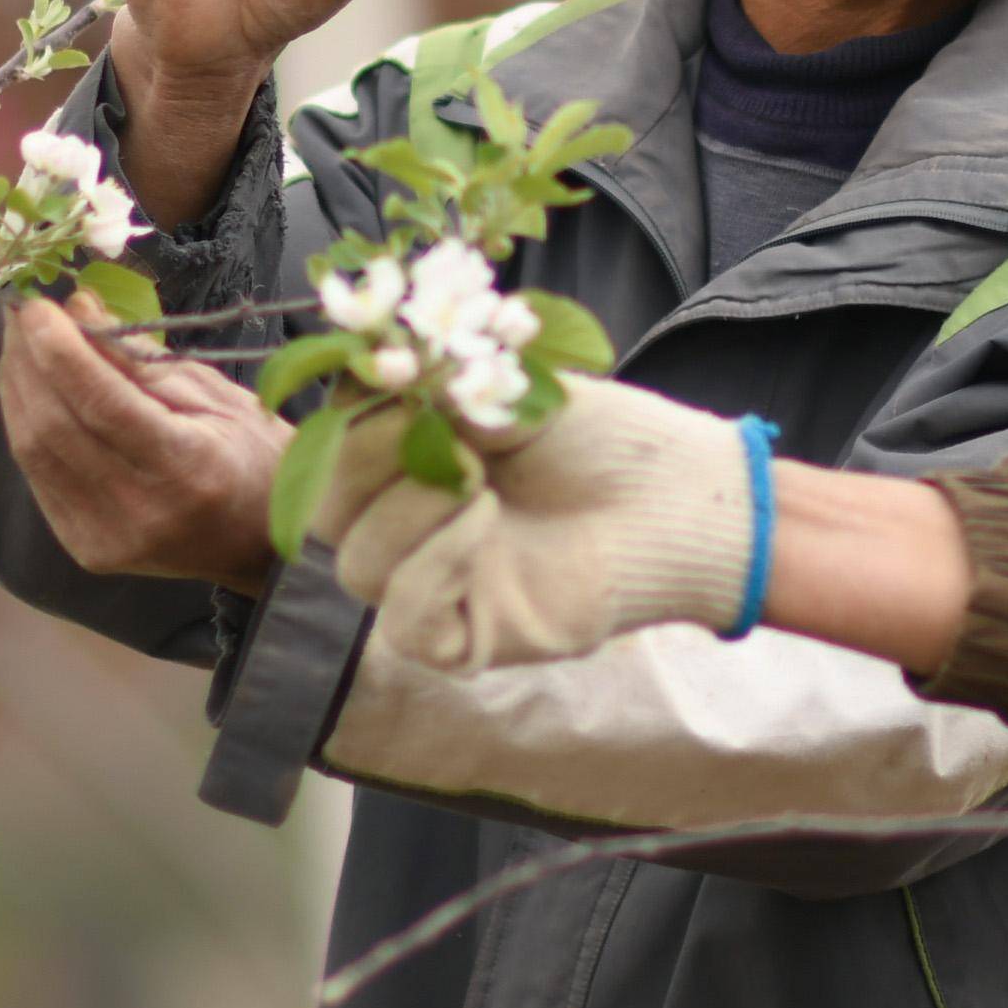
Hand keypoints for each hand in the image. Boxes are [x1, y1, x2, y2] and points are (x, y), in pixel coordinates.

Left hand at [0, 298, 289, 588]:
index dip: (60, 352)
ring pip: (34, 451)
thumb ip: (143, 359)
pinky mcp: (84, 546)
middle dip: (28, 361)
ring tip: (20, 343)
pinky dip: (25, 425)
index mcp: (188, 468)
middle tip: (20, 312)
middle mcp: (141, 509)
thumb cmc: (255, 459)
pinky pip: (37, 475)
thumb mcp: (219, 396)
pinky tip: (29, 390)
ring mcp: (106, 536)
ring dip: (16, 389)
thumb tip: (79, 309)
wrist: (261, 544)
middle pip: (56, 426)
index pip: (104, 404)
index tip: (35, 305)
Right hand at [341, 373, 759, 669]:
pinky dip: (432, 568)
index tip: (386, 374)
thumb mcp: (516, 391)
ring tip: (480, 481)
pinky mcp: (468, 640)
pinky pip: (406, 622)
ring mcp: (437, 586)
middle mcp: (412, 526)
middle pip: (325, 513)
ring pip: (358, 566)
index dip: (342, 415)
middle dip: (361, 462)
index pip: (329, 449)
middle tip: (430, 430)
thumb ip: (441, 388)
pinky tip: (484, 524)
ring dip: (407, 513)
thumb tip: (382, 366)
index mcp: (410, 462)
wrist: (681, 500)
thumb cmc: (608, 442)